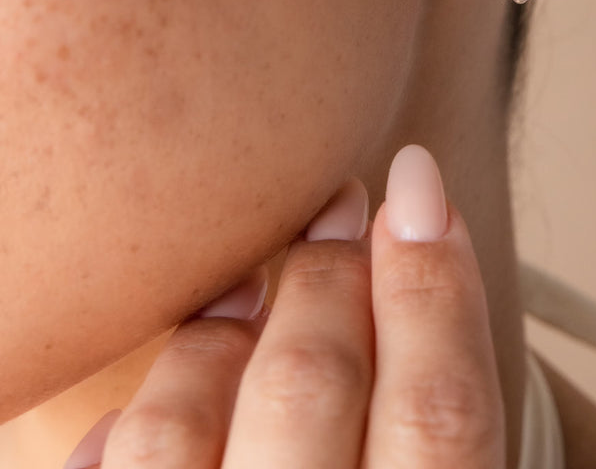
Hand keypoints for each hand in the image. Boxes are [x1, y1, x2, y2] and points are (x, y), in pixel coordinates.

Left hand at [64, 145, 505, 468]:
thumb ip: (444, 406)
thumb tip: (421, 226)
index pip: (441, 409)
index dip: (438, 281)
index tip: (423, 182)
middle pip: (314, 387)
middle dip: (328, 272)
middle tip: (342, 207)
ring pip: (181, 430)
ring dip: (219, 328)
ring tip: (246, 278)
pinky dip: (134, 415)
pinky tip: (168, 387)